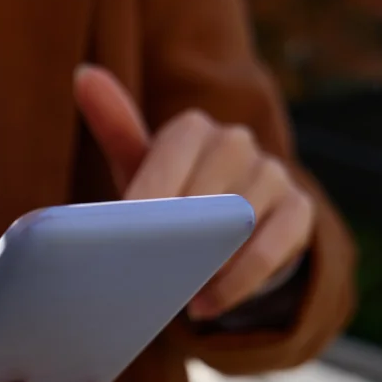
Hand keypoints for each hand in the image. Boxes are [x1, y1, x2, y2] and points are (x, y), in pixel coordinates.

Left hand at [75, 65, 314, 319]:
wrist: (225, 224)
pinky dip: (238, 281)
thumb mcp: (140, 165)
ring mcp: (272, 175)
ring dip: (205, 263)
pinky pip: (273, 247)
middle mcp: (237, 143)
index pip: (172, 151)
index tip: (126, 224)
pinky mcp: (298, 212)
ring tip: (173, 295)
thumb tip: (83, 74)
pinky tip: (207, 307)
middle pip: (206, 187)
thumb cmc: (170, 193)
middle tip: (147, 267)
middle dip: (177, 232)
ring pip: (239, 220)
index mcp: (193, 129)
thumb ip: (115, 125)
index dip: (149, 189)